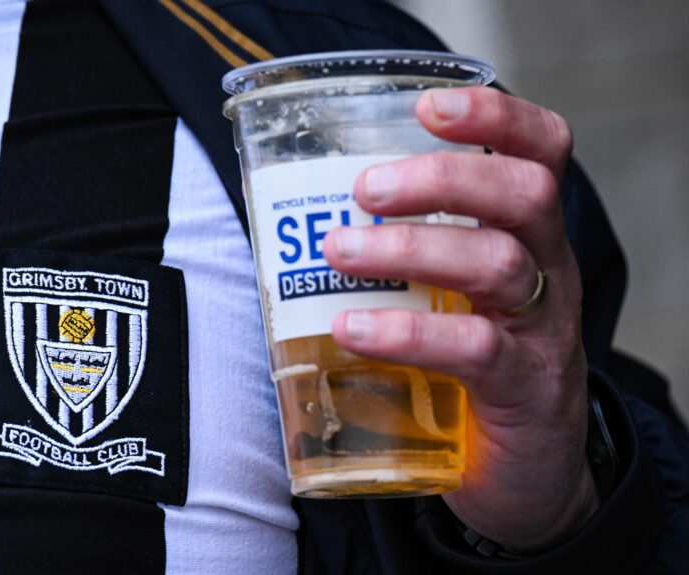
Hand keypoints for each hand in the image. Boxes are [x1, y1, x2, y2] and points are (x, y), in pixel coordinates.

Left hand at [321, 87, 598, 551]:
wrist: (524, 472)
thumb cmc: (468, 366)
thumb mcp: (450, 297)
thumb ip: (401, 258)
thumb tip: (290, 226)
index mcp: (526, 235)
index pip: (539, 153)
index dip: (496, 117)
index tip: (429, 105)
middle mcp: (546, 269)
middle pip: (522, 193)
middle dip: (442, 177)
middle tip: (367, 188)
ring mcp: (541, 329)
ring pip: (497, 262)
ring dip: (409, 248)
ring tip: (338, 250)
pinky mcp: (524, 389)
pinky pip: (474, 349)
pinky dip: (408, 332)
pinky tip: (352, 329)